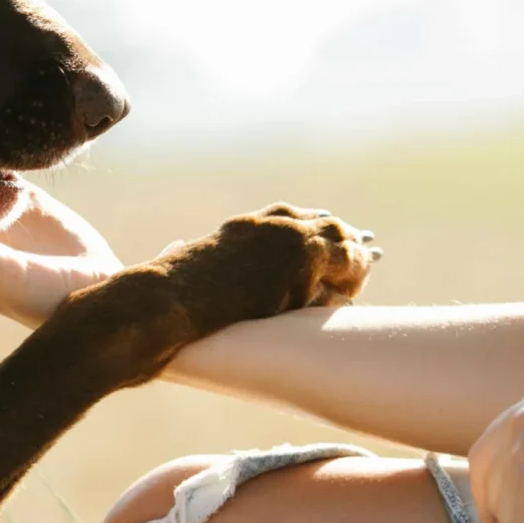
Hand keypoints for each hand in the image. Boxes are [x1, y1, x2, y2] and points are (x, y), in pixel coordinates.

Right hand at [51, 202, 381, 383]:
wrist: (159, 305)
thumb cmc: (159, 299)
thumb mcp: (181, 272)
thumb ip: (199, 267)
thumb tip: (177, 258)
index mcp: (241, 228)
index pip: (292, 217)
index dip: (316, 228)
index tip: (333, 236)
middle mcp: (268, 227)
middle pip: (325, 224)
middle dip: (346, 240)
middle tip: (364, 256)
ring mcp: (285, 242)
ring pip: (340, 242)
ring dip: (354, 262)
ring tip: (357, 286)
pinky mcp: (298, 265)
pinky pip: (343, 268)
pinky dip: (352, 280)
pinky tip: (350, 298)